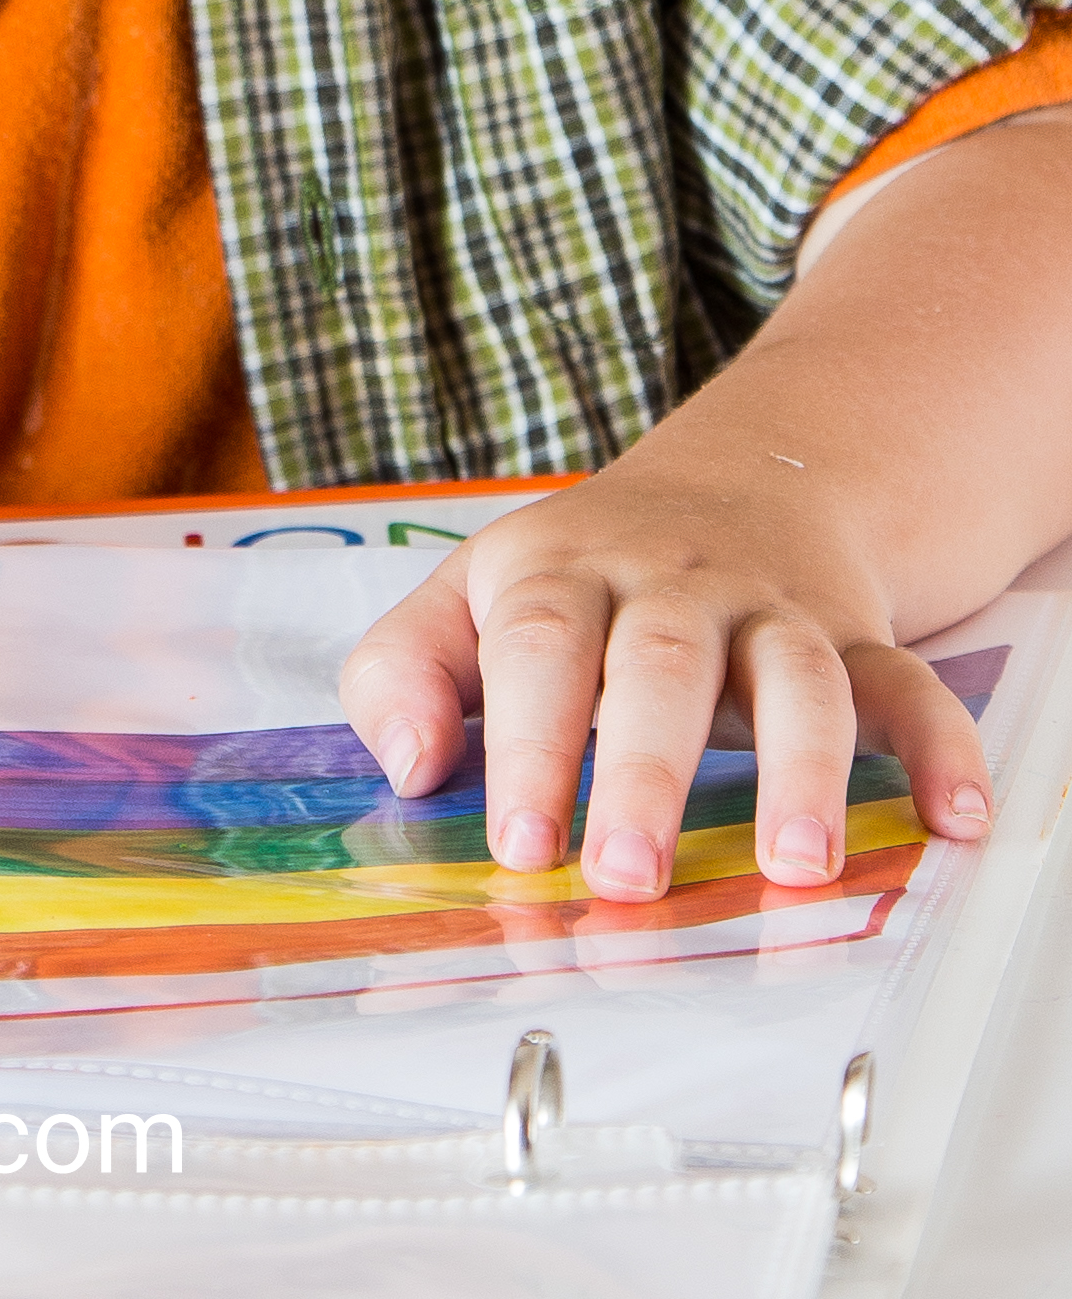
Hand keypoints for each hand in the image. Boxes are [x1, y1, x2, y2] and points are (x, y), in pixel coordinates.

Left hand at [338, 443, 991, 899]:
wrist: (734, 479)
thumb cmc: (582, 571)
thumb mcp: (466, 595)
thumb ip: (403, 673)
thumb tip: (407, 768)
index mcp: (560, 575)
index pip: (538, 652)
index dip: (528, 746)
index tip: (521, 840)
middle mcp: (670, 587)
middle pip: (660, 668)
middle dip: (645, 773)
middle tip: (628, 876)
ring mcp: (769, 610)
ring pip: (794, 677)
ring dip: (800, 772)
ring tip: (794, 864)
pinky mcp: (854, 637)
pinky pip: (909, 683)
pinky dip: (939, 746)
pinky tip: (953, 815)